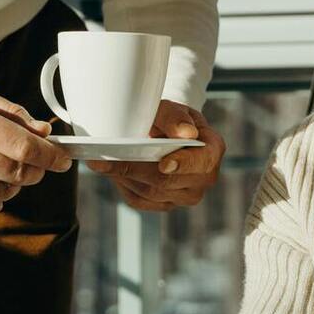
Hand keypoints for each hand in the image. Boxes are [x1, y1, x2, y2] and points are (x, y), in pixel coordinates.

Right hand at [0, 71, 71, 215]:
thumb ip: (12, 114)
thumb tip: (45, 132)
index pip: (24, 147)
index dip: (51, 156)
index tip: (63, 159)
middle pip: (18, 172)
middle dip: (36, 169)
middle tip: (37, 162)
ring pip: (4, 192)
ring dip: (16, 184)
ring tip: (7, 168)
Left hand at [88, 101, 225, 211]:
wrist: (165, 133)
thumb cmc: (170, 119)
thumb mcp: (172, 109)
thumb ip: (176, 117)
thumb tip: (185, 132)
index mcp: (212, 151)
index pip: (201, 162)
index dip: (183, 164)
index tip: (164, 164)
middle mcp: (204, 179)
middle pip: (167, 181)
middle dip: (135, 168)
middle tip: (105, 158)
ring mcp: (185, 196)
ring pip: (149, 192)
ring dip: (124, 176)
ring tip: (101, 160)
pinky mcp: (165, 204)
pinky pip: (140, 200)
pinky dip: (123, 185)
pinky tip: (111, 171)